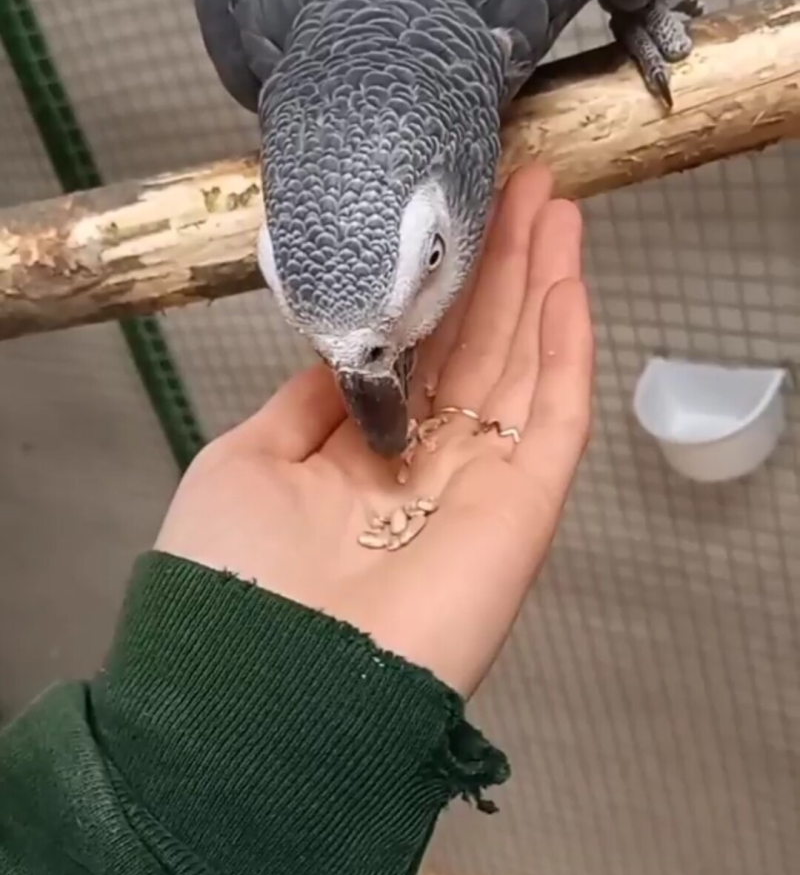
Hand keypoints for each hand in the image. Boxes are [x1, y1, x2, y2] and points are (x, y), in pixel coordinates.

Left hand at [156, 161, 593, 696]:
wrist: (262, 689)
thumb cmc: (233, 586)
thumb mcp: (246, 463)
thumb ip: (307, 403)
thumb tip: (346, 349)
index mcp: (362, 460)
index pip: (418, 355)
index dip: (440, 285)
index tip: (455, 216)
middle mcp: (426, 469)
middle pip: (480, 347)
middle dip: (501, 264)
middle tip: (522, 185)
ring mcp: (481, 488)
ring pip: (526, 367)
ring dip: (543, 285)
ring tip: (555, 206)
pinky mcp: (524, 511)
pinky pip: (559, 418)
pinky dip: (568, 349)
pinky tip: (569, 282)